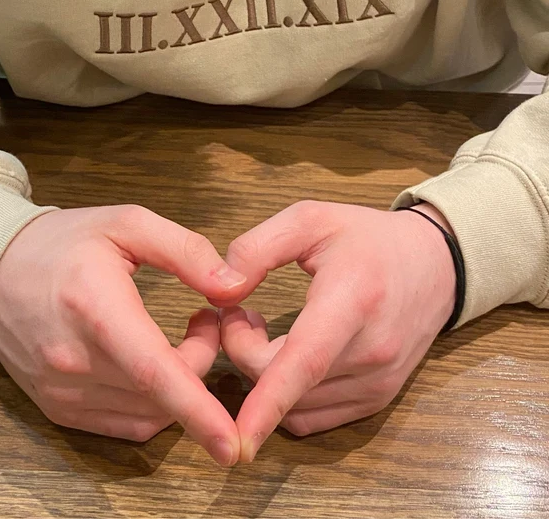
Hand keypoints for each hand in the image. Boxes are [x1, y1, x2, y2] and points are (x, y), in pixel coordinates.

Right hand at [0, 205, 246, 465]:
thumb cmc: (65, 243)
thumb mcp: (127, 225)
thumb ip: (186, 251)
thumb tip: (233, 286)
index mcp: (94, 307)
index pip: (151, 370)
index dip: (196, 409)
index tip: (232, 442)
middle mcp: (73, 360)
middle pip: (161, 392)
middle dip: (201, 361)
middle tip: (206, 320)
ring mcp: (62, 391)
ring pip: (147, 415)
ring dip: (180, 387)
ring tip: (178, 340)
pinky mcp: (58, 408)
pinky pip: (123, 423)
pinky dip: (154, 405)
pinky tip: (155, 367)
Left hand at [214, 201, 455, 461]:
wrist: (434, 264)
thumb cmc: (366, 238)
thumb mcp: (309, 219)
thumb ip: (256, 249)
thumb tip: (221, 294)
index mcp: (353, 300)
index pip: (307, 360)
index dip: (269, 400)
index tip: (237, 437)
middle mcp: (371, 352)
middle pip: (288, 385)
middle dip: (243, 353)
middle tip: (238, 314)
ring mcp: (378, 382)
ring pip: (297, 408)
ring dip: (263, 379)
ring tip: (261, 331)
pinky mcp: (378, 398)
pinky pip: (315, 418)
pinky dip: (286, 399)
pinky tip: (285, 359)